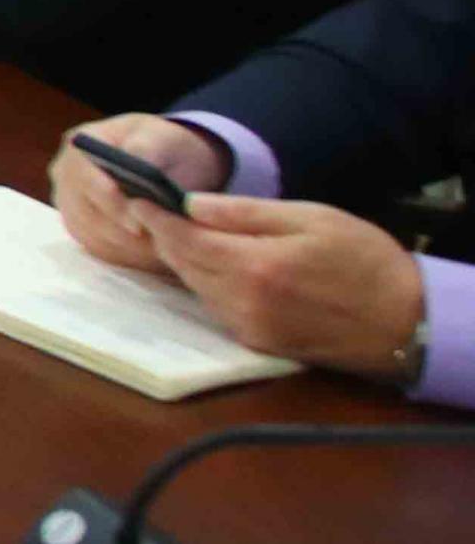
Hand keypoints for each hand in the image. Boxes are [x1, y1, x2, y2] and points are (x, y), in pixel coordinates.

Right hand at [49, 115, 230, 273]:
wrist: (165, 159)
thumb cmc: (163, 144)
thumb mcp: (161, 137)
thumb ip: (146, 148)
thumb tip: (136, 164)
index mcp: (79, 145)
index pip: (83, 178)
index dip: (110, 204)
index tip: (139, 225)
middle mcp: (64, 175)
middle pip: (84, 213)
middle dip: (122, 233)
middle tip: (159, 245)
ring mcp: (68, 203)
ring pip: (90, 236)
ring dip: (127, 248)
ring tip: (162, 250)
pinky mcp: (79, 226)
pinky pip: (97, 249)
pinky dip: (125, 256)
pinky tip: (152, 254)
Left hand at [136, 196, 429, 379]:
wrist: (405, 320)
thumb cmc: (363, 259)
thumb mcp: (310, 218)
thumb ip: (245, 214)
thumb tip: (191, 204)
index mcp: (254, 267)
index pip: (184, 240)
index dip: (156, 219)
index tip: (138, 198)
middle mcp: (243, 304)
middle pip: (183, 266)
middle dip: (165, 238)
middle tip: (152, 211)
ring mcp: (249, 329)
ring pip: (196, 288)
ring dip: (184, 262)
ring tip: (180, 234)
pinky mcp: (259, 344)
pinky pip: (217, 308)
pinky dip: (207, 285)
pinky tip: (214, 266)